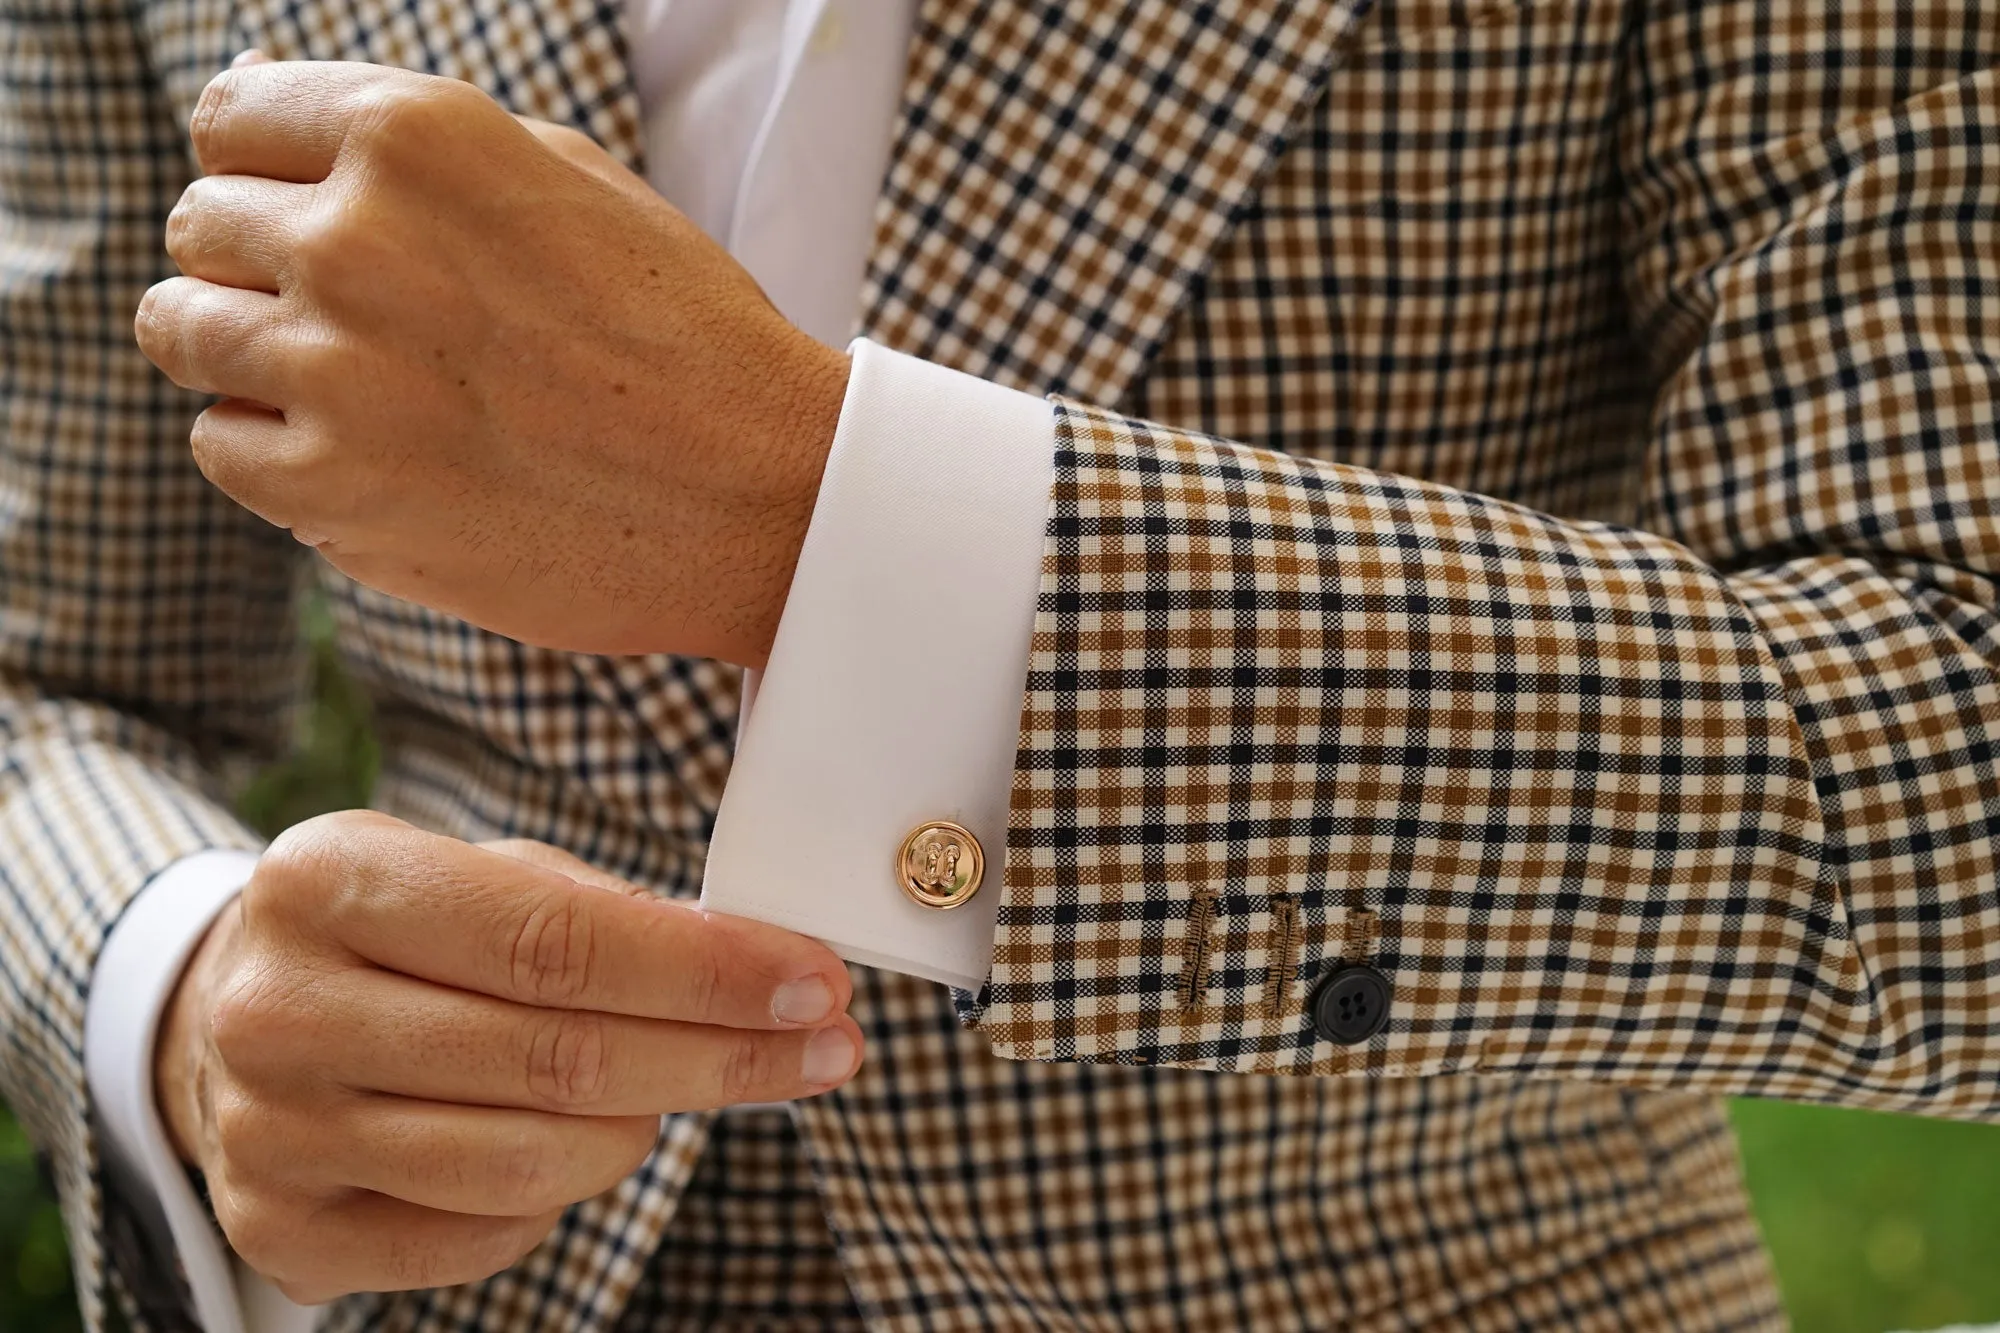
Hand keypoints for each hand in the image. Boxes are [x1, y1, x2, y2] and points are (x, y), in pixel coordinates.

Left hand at [134, 58, 850, 666]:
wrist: (762, 498)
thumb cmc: (684, 335)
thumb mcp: (568, 181)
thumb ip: (417, 148)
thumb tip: (273, 120)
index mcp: (416, 135)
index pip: (229, 119)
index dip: (260, 170)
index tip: (298, 213)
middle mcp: (356, 236)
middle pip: (200, 227)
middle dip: (255, 265)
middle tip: (351, 320)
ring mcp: (334, 367)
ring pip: (181, 332)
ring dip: (245, 355)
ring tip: (347, 387)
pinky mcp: (330, 489)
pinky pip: (220, 444)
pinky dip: (273, 451)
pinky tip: (366, 455)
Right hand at [154, 811, 861, 1302]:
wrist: (229, 1017)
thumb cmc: (393, 933)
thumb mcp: (469, 871)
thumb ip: (593, 908)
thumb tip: (752, 964)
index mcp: (328, 882)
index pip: (554, 941)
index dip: (705, 971)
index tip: (815, 981)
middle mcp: (280, 1010)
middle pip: (557, 1060)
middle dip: (722, 1056)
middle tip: (826, 1046)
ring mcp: (270, 1133)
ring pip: (530, 1164)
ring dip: (647, 1127)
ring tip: (688, 1083)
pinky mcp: (284, 1232)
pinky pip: (485, 1234)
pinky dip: (562, 1193)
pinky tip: (579, 1139)